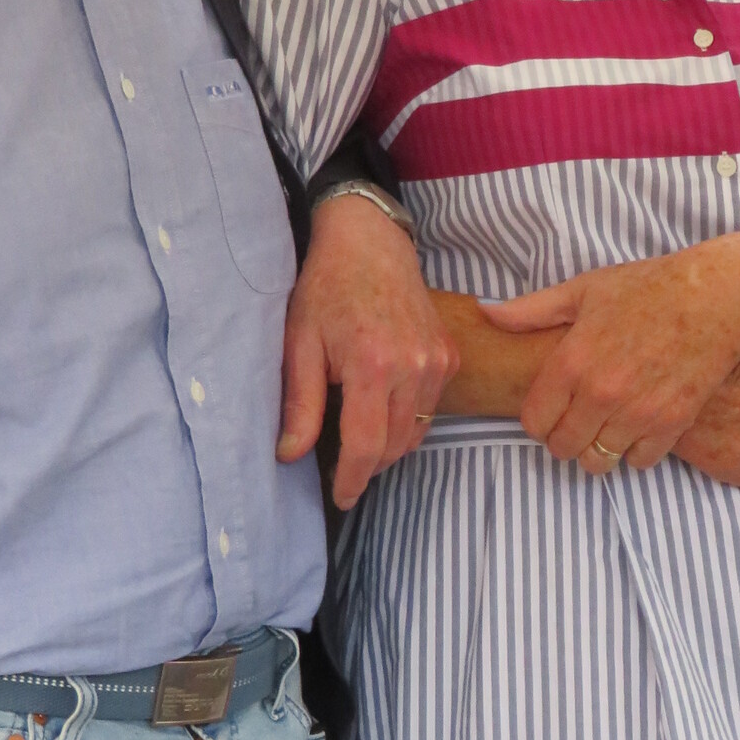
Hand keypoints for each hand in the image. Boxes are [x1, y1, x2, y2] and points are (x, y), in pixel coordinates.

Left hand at [278, 193, 455, 507]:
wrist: (370, 243)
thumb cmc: (327, 287)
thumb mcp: (299, 342)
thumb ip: (299, 403)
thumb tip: (290, 454)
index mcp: (372, 365)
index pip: (365, 445)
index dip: (351, 479)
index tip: (341, 497)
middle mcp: (413, 366)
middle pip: (394, 446)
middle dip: (367, 466)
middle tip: (342, 471)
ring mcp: (437, 361)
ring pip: (415, 432)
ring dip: (388, 445)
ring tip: (360, 438)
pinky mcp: (448, 356)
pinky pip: (429, 408)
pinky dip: (407, 418)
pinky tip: (382, 404)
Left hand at [485, 244, 739, 471]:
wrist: (717, 298)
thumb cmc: (649, 288)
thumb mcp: (584, 289)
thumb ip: (531, 310)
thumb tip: (487, 314)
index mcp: (572, 361)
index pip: (533, 422)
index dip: (538, 420)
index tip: (551, 410)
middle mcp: (600, 394)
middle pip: (562, 449)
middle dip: (564, 439)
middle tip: (578, 422)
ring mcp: (637, 412)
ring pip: (597, 463)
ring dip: (597, 451)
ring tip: (605, 429)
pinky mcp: (671, 424)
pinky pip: (638, 463)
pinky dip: (635, 453)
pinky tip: (637, 429)